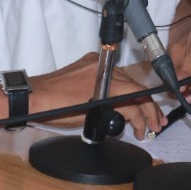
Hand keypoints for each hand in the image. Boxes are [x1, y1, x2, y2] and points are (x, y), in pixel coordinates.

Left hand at [31, 53, 165, 139]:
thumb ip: (115, 113)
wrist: (35, 97)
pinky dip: (122, 88)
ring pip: (126, 80)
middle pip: (135, 86)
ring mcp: (95, 64)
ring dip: (136, 98)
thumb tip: (131, 116)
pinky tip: (127, 100)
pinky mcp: (88, 64)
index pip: (136, 94)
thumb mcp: (91, 116)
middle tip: (155, 124)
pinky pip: (112, 75)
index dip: (148, 112)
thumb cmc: (56, 109)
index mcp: (104, 81)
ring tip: (144, 117)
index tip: (152, 125)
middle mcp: (102, 68)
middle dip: (147, 107)